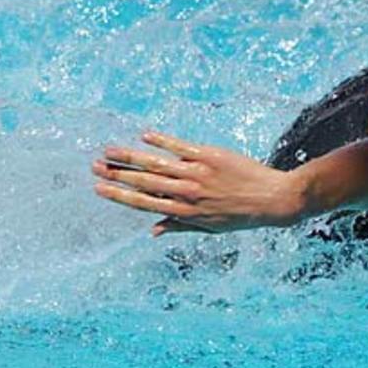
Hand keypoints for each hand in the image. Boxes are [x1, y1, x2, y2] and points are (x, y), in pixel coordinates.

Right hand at [92, 131, 305, 234]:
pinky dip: (161, 141)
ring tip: (109, 151)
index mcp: (185, 212)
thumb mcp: (209, 228)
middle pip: (144, 181)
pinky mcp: (209, 156)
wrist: (272, 199)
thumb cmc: (241, 216)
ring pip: (156, 164)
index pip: (144, 203)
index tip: (99, 188)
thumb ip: (179, 226)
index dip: (120, 195)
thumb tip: (152, 231)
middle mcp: (187, 193)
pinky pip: (180, 147)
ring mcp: (197, 173)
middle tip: (94, 166)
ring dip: (130, 157)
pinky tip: (144, 136)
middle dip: (117, 174)